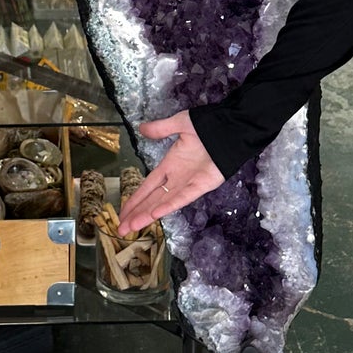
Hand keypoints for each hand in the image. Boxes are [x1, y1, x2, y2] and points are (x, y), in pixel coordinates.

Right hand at [118, 111, 224, 234]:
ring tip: (132, 227)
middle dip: (136, 214)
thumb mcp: (180, 123)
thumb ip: (161, 128)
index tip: (123, 212)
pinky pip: (182, 197)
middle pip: (152, 200)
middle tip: (121, 229)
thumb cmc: (207, 125)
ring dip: (147, 215)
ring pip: (163, 203)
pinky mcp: (201, 186)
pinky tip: (155, 214)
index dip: (135, 199)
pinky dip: (169, 206)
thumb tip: (141, 129)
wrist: (231, 128)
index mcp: (169, 165)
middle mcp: (176, 178)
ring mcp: (188, 183)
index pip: (147, 186)